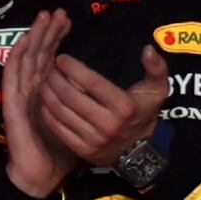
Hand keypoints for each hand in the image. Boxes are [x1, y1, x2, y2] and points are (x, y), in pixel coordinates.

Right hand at [0, 9, 75, 199]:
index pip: (50, 59)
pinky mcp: (13, 105)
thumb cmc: (61, 154)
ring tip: (45, 17)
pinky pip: (12, 76)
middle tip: (59, 11)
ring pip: (25, 59)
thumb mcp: (84, 124)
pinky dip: (17, 57)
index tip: (68, 20)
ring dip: (34, 37)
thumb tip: (112, 94)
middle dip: (48, 31)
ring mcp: (21, 96)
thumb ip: (92, 106)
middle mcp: (32, 91)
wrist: (41, 177)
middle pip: (38, 53)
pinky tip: (26, 41)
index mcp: (47, 94)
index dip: (57, 39)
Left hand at [36, 43, 167, 172]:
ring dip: (48, 94)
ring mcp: (94, 140)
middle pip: (71, 96)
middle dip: (55, 78)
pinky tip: (45, 101)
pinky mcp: (83, 151)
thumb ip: (156, 67)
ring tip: (43, 81)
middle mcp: (108, 125)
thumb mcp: (157, 90)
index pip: (91, 82)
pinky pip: (58, 129)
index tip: (60, 58)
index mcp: (124, 107)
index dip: (72, 68)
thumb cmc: (143, 112)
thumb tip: (147, 48)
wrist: (139, 151)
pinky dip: (48, 113)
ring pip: (61, 112)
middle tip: (48, 68)